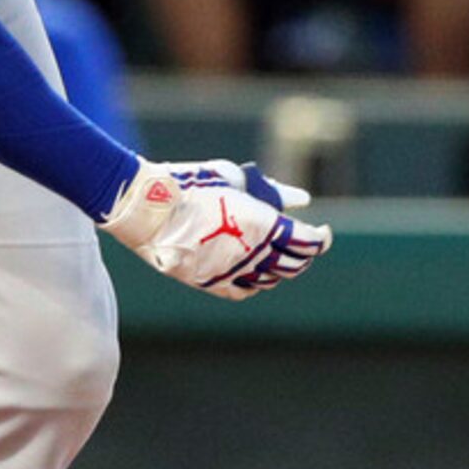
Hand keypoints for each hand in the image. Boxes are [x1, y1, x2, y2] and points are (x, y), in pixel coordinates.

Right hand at [100, 159, 331, 300]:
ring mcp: (232, 271)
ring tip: (272, 254)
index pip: (308, 243)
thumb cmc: (189, 184)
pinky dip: (254, 283)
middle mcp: (253, 253)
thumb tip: (299, 200)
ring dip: (278, 268)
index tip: (322, 232)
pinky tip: (252, 271)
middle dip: (303, 255)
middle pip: (294, 265)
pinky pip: (243, 291)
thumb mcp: (233, 177)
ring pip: (270, 280)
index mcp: (263, 224)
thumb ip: (270, 191)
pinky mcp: (210, 282)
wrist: (146, 206)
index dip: (321, 239)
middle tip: (299, 244)